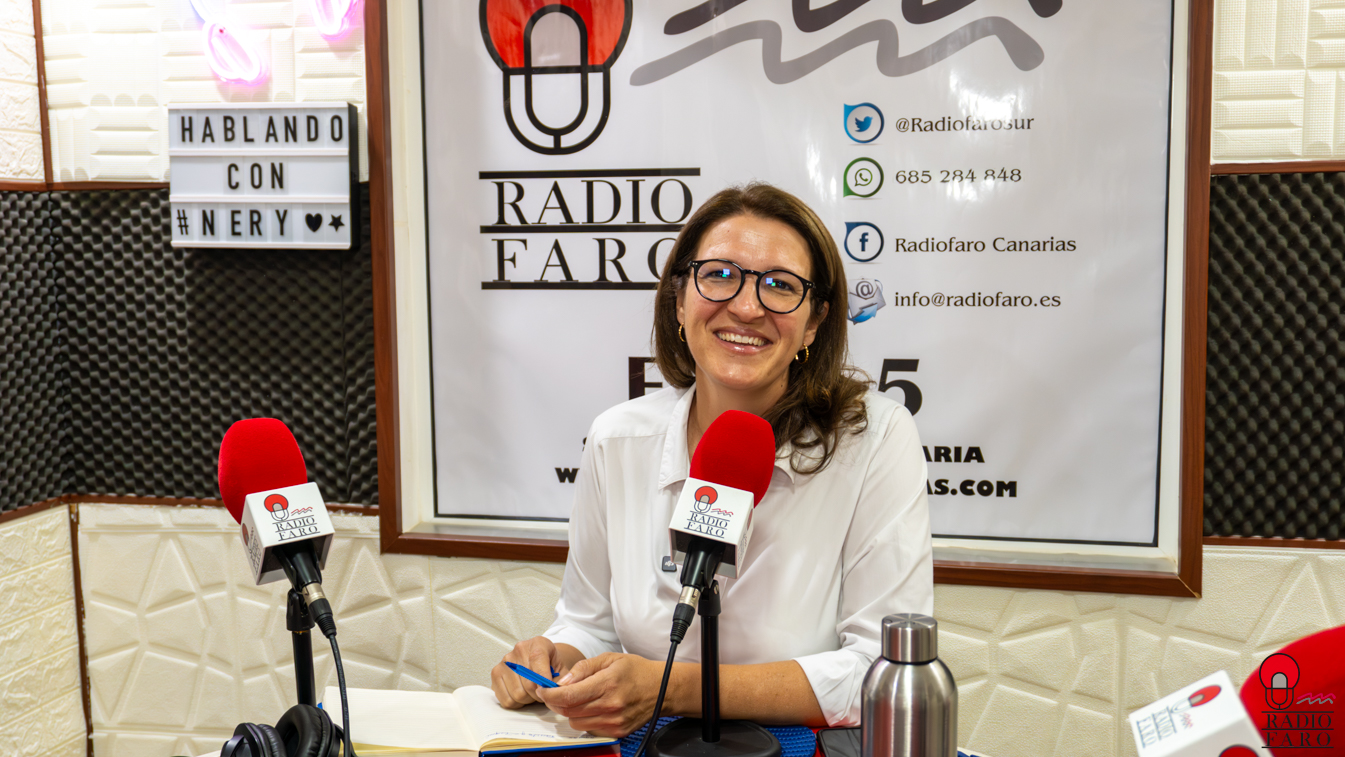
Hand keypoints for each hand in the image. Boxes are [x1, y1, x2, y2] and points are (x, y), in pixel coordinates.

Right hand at [491, 636, 564, 708]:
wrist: (540, 661)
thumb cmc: (552, 666)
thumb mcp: (562, 669)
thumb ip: (563, 681)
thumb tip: (554, 692)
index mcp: (538, 643)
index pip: (537, 660)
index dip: (544, 681)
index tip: (548, 691)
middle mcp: (519, 649)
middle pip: (528, 684)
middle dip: (539, 695)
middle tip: (543, 694)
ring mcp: (505, 661)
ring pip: (517, 694)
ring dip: (527, 700)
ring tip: (532, 693)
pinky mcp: (495, 674)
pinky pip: (506, 700)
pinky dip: (516, 703)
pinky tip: (521, 694)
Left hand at [536, 653, 666, 737]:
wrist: (663, 689)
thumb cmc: (636, 671)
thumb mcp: (609, 659)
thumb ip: (583, 669)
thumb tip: (562, 681)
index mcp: (607, 684)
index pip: (569, 695)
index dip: (550, 694)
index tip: (543, 690)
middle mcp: (610, 706)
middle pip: (569, 711)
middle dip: (557, 702)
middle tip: (557, 693)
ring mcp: (614, 721)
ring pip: (576, 722)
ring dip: (571, 712)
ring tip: (580, 699)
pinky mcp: (617, 732)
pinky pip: (589, 729)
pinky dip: (585, 720)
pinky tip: (593, 708)